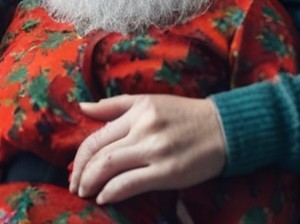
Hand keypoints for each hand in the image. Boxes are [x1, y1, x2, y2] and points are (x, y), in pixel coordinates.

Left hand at [69, 94, 226, 204]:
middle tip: (76, 187)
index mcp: (137, 110)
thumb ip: (115, 105)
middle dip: (81, 174)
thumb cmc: (185, 116)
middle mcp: (143, 128)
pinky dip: (112, 192)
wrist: (224, 129)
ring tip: (86, 193)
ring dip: (92, 183)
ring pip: (110, 167)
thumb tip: (83, 106)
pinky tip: (105, 198)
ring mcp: (155, 150)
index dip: (80, 157)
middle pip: (99, 153)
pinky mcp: (168, 171)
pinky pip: (130, 183)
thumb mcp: (149, 101)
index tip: (75, 171)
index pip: (96, 135)